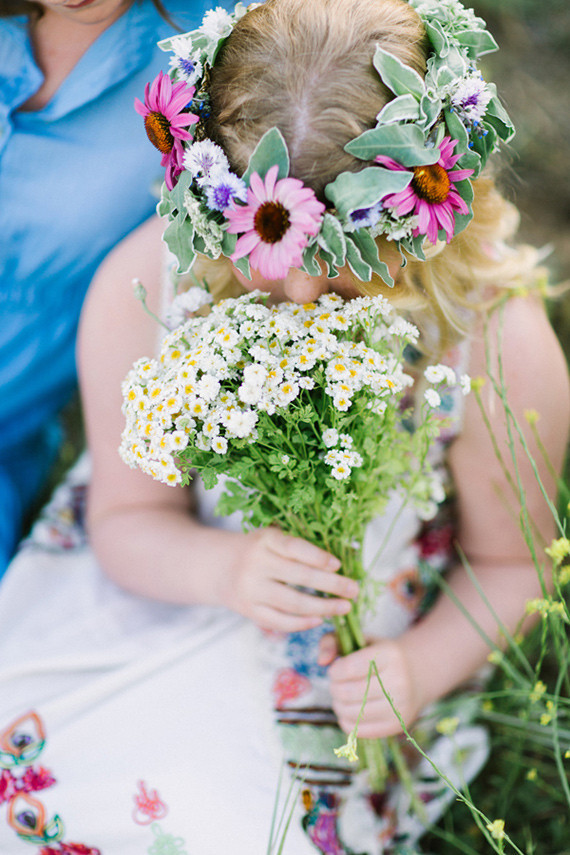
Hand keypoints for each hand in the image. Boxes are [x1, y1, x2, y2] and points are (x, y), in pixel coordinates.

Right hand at [225, 527, 358, 631]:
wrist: (218, 567)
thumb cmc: (258, 550)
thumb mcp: (272, 537)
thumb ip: (300, 545)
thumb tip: (345, 554)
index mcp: (264, 540)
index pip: (294, 547)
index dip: (317, 556)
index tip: (339, 564)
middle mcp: (255, 563)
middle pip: (299, 576)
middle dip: (332, 584)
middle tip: (354, 590)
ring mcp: (251, 589)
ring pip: (292, 603)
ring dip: (323, 607)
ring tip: (345, 607)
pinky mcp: (248, 610)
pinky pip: (280, 621)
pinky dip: (302, 623)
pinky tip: (320, 619)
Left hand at [318, 635, 422, 738]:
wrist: (415, 676)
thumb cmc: (378, 656)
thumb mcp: (359, 640)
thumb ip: (332, 641)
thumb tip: (321, 661)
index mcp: (389, 655)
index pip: (350, 667)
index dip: (335, 670)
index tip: (336, 669)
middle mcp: (399, 681)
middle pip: (348, 692)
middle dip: (334, 688)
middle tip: (337, 684)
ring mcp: (400, 706)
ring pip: (352, 713)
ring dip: (338, 705)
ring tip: (342, 697)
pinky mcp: (397, 725)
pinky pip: (358, 730)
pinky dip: (346, 721)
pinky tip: (351, 709)